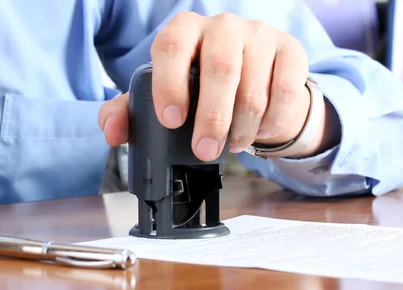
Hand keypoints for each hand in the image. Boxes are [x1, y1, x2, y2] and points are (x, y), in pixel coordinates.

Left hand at [99, 12, 329, 160]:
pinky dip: (271, 121)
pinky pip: (286, 90)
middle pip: (219, 68)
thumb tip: (112, 132)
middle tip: (204, 151)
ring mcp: (260, 35)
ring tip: (233, 145)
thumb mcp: (162, 96)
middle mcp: (223, 26)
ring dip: (242, 128)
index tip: (171, 121)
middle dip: (211, 118)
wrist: (252, 77)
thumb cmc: (199, 87)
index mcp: (184, 29)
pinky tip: (260, 131)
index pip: (172, 46)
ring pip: (254, 87)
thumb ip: (129, 111)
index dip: (169, 85)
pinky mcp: (290, 50)